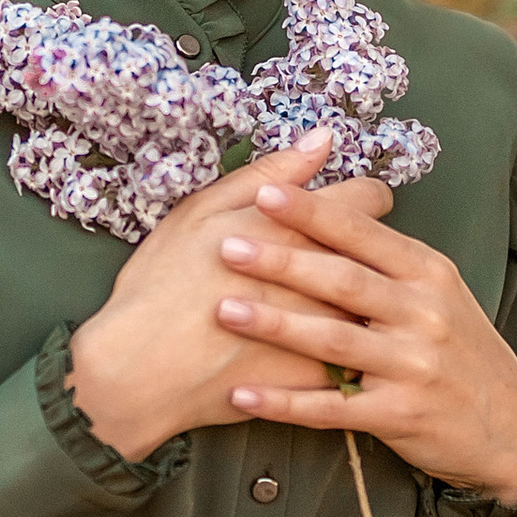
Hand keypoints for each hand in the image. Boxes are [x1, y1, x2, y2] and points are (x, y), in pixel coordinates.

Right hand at [66, 130, 383, 462]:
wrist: (140, 372)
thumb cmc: (162, 285)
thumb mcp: (202, 212)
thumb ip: (269, 174)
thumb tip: (324, 138)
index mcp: (295, 229)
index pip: (369, 202)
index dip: (362, 202)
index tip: (347, 213)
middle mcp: (321, 278)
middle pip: (377, 256)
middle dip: (362, 254)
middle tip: (331, 261)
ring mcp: (325, 332)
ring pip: (370, 309)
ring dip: (358, 304)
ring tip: (325, 305)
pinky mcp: (319, 378)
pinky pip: (353, 359)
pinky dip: (343, 352)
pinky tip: (317, 350)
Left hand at [214, 183, 516, 505]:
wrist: (509, 427)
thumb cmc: (460, 351)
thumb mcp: (440, 292)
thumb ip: (389, 259)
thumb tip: (331, 210)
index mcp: (428, 273)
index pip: (364, 233)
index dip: (313, 212)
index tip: (265, 192)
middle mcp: (424, 313)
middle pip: (343, 280)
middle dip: (282, 260)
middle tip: (227, 245)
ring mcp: (413, 366)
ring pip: (334, 340)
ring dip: (275, 324)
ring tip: (224, 310)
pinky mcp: (400, 415)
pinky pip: (332, 407)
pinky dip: (284, 402)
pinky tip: (243, 395)